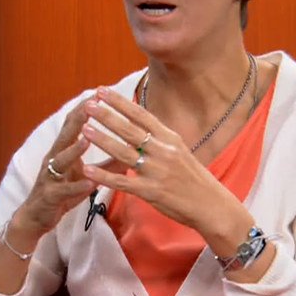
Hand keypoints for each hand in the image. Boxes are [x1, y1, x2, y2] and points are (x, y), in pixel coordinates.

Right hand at [10, 97, 97, 246]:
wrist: (36, 217)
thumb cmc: (63, 191)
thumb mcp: (85, 175)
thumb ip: (107, 164)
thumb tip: (132, 152)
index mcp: (63, 150)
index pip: (73, 124)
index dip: (84, 108)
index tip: (99, 93)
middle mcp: (54, 159)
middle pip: (65, 135)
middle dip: (78, 119)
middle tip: (91, 105)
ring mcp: (50, 176)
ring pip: (61, 160)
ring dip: (75, 149)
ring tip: (89, 139)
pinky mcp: (50, 196)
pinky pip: (64, 190)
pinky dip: (77, 185)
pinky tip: (90, 181)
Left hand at [78, 87, 246, 234]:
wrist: (211, 204)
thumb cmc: (193, 177)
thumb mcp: (179, 150)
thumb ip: (159, 137)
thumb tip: (139, 122)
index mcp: (169, 138)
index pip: (141, 115)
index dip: (120, 102)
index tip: (103, 90)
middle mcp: (162, 151)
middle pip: (130, 130)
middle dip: (107, 116)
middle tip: (88, 104)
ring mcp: (156, 171)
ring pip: (123, 152)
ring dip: (102, 140)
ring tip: (84, 128)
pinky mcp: (150, 191)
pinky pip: (122, 182)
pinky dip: (104, 176)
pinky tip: (87, 170)